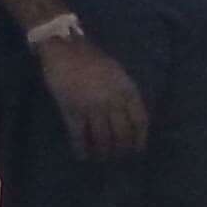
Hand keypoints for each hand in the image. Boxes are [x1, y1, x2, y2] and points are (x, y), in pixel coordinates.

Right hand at [36, 28, 150, 162]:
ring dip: (103, 152)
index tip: (138, 149)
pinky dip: (81, 148)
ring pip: (102, 138)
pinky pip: (78, 135)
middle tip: (119, 158)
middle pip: (122, 133)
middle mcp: (113, 101)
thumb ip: (125, 93)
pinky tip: (82, 156)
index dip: (140, 138)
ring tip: (102, 158)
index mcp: (127, 90)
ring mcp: (92, 107)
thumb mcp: (118, 73)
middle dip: (122, 149)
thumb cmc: (93, 59)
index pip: (140, 121)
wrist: (66, 49)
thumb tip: (130, 116)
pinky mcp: (72, 110)